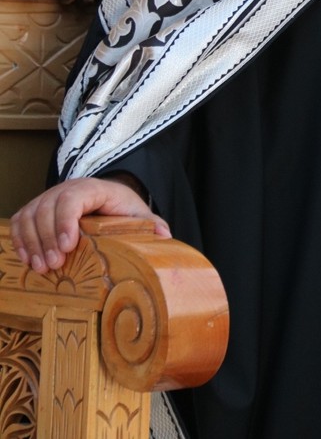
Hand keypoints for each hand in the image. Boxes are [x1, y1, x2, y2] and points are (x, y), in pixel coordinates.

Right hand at [10, 177, 170, 273]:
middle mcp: (68, 189)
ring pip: (31, 214)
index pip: (74, 197)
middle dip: (47, 238)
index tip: (67, 246)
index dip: (66, 220)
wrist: (107, 198)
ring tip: (41, 268)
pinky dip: (20, 239)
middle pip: (48, 207)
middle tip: (53, 266)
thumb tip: (164, 237)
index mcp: (94, 188)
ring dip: (32, 242)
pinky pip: (21, 220)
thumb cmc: (121, 208)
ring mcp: (49, 198)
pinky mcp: (37, 209)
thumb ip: (150, 225)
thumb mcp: (138, 214)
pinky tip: (28, 259)